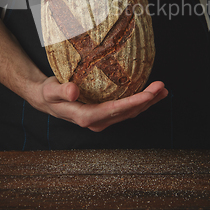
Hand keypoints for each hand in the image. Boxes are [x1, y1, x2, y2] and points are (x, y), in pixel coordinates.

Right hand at [33, 76, 167, 131]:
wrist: (46, 100)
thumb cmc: (48, 93)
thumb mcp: (51, 90)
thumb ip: (62, 90)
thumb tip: (73, 91)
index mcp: (85, 117)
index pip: (114, 110)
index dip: (133, 102)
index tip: (149, 94)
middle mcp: (97, 122)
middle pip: (127, 112)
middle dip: (147, 101)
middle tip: (162, 87)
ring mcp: (102, 120)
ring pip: (129, 113)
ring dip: (147, 103)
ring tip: (162, 90)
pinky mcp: (104, 115)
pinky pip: (125, 110)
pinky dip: (139, 102)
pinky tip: (149, 94)